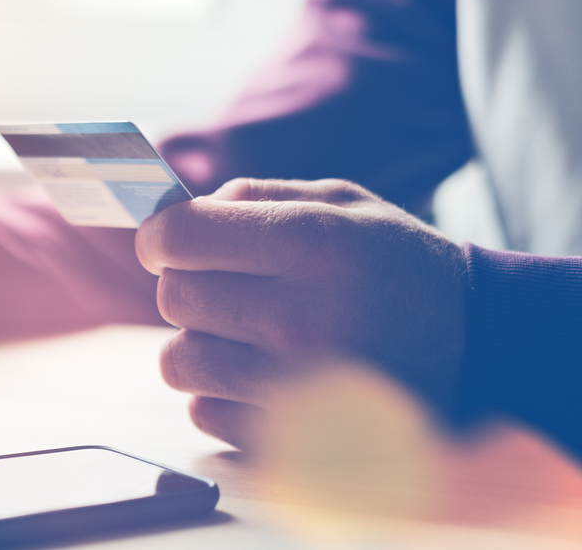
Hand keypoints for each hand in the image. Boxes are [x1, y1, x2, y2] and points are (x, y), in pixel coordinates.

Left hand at [135, 178, 466, 448]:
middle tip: (226, 286)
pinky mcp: (291, 439)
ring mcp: (294, 386)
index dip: (160, 236)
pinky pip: (203, 411)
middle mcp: (299, 316)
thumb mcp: (340, 203)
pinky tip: (264, 376)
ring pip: (178, 361)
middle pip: (173, 298)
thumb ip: (251, 197)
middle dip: (187, 285)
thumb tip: (169, 215)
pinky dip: (221, 393)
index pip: (180, 237)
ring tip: (247, 333)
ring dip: (201, 343)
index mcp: (309, 242)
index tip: (167, 243)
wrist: (477, 348)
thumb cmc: (396, 265)